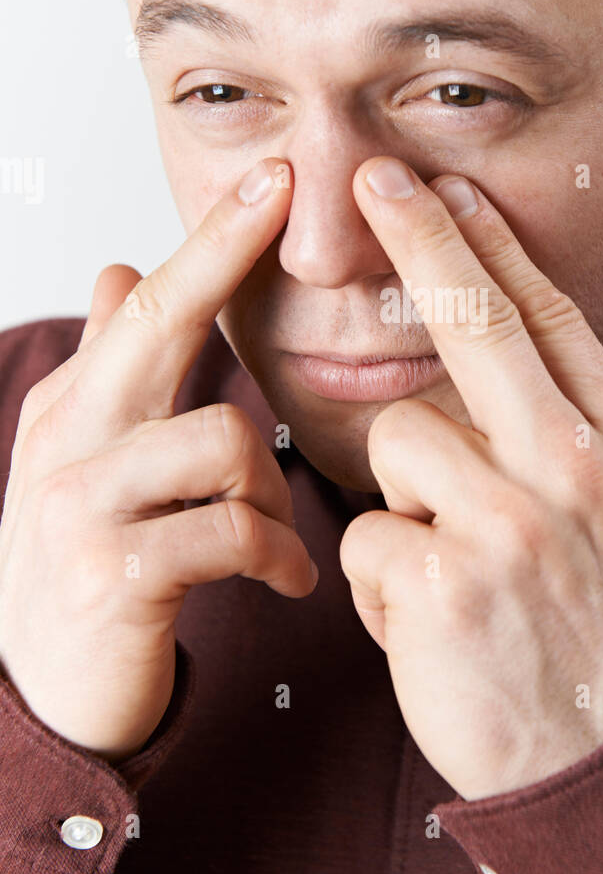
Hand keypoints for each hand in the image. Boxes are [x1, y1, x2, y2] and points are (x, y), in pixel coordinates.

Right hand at [0, 158, 315, 761]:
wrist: (44, 697)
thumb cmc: (87, 565)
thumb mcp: (85, 460)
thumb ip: (108, 369)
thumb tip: (114, 270)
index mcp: (73, 407)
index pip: (146, 304)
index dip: (210, 239)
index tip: (271, 177)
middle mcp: (66, 440)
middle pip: (155, 322)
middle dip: (224, 254)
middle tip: (285, 194)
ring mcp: (79, 504)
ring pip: (225, 444)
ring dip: (273, 494)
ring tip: (273, 539)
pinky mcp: (112, 573)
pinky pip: (234, 533)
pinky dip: (278, 556)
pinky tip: (287, 580)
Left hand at [340, 159, 602, 800]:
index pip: (549, 321)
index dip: (488, 246)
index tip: (444, 187)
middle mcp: (575, 470)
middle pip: (475, 326)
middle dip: (421, 238)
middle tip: (376, 180)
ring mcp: (508, 525)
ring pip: (400, 440)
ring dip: (409, 499)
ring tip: (452, 564)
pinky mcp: (441, 584)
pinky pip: (369, 538)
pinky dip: (384, 583)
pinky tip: (430, 624)